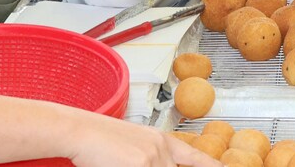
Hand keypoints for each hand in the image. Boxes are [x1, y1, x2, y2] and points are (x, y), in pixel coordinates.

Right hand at [63, 109, 220, 165]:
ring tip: (127, 162)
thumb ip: (152, 157)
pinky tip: (122, 166)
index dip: (211, 166)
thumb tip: (161, 164)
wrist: (83, 130)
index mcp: (163, 141)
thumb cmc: (103, 140)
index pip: (195, 158)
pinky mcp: (140, 165)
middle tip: (139, 164)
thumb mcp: (136, 146)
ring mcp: (153, 159)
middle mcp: (162, 150)